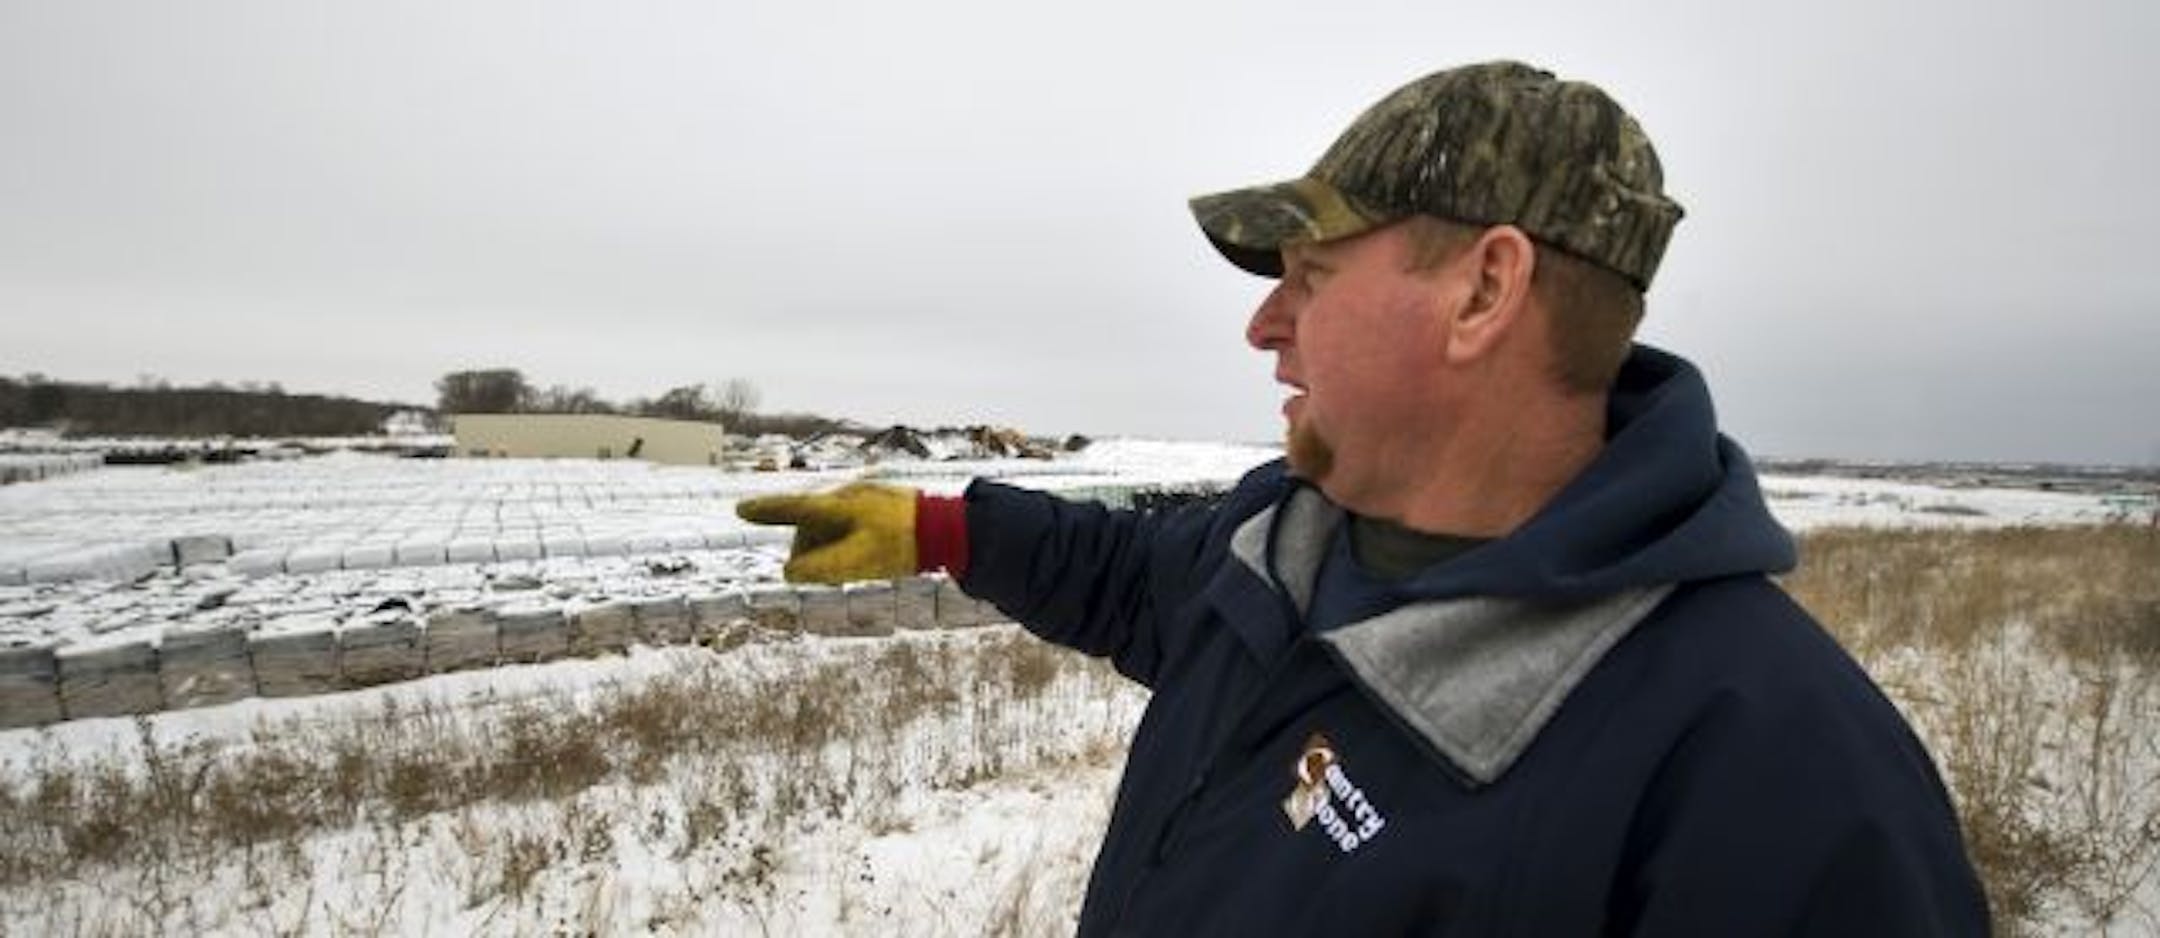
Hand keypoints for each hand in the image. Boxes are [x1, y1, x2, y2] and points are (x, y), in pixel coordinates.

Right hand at [735, 482, 918, 583]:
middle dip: (808, 550)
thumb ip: (820, 568)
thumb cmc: (902, 545)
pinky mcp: (881, 505)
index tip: (741, 510)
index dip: (766, 511)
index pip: (794, 507)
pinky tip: (864, 558)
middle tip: (820, 577)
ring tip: (848, 572)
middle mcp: (848, 496)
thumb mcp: (857, 562)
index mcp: (839, 505)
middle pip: (811, 524)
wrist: (949, 529)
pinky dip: (845, 543)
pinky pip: (850, 525)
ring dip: (829, 549)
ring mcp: (866, 499)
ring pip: (831, 526)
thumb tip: (788, 572)